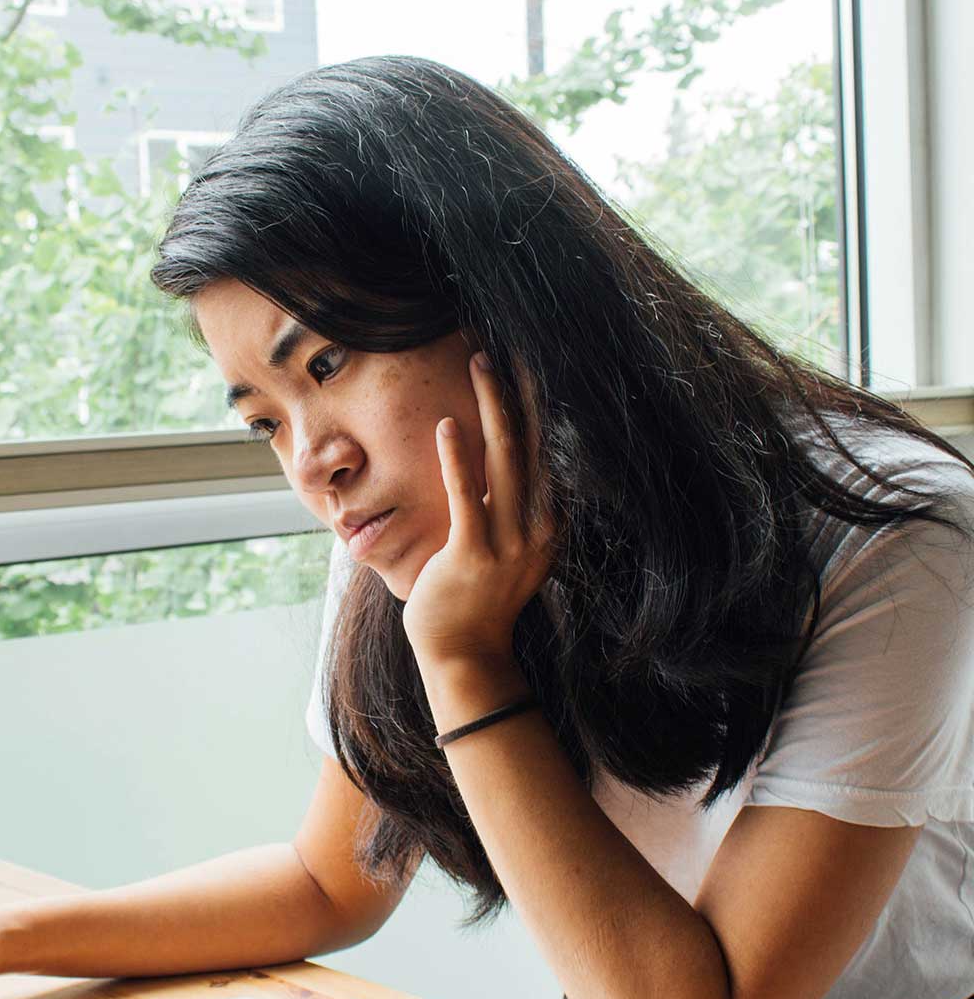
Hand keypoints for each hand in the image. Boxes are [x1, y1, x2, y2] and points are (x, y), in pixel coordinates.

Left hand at [402, 352, 554, 666]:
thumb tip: (500, 471)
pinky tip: (450, 424)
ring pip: (506, 461)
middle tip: (512, 342)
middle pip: (534, 444)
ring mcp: (508, 542)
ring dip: (493, 407)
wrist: (465, 657)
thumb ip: (509, 512)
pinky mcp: (472, 555)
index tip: (532, 362)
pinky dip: (459, 459)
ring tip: (482, 363)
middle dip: (524, 391)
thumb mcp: (507, 552)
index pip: (548, 452)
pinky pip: (469, 498)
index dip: (541, 405)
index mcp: (547, 524)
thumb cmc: (476, 602)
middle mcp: (537, 528)